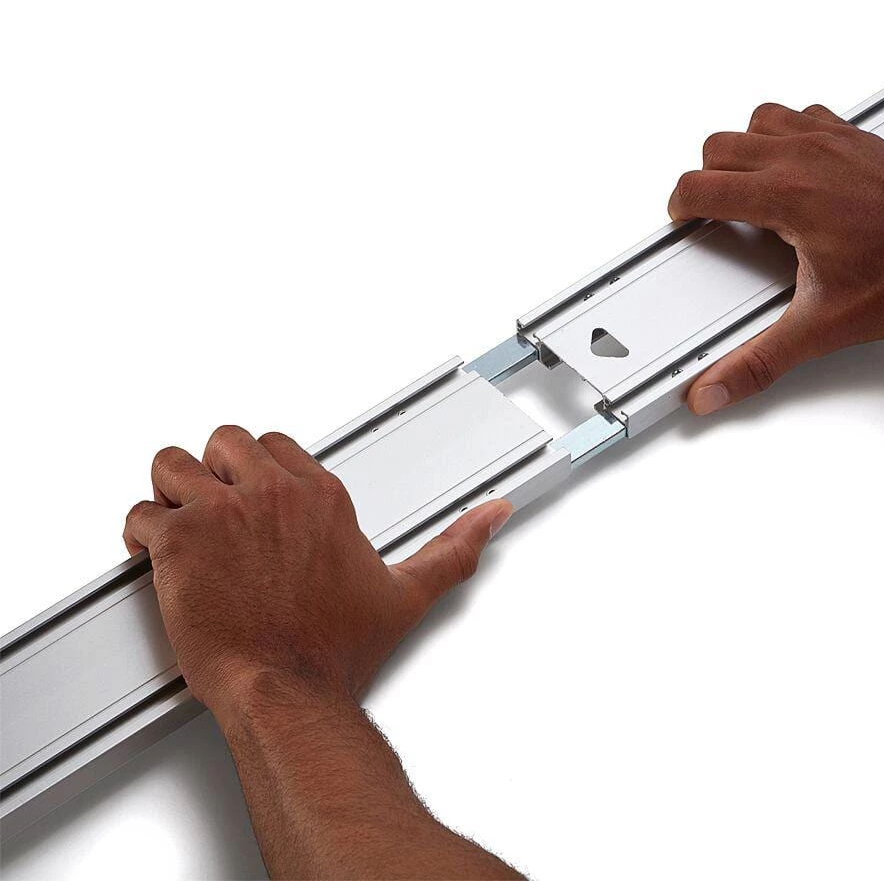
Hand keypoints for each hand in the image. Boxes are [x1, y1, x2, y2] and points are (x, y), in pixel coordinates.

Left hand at [123, 425, 512, 729]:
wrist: (287, 690)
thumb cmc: (335, 649)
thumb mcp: (407, 593)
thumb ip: (454, 548)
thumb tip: (494, 517)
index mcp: (320, 497)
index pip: (276, 447)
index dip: (259, 473)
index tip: (256, 498)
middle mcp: (271, 494)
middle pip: (225, 442)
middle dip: (214, 469)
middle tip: (216, 508)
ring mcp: (222, 514)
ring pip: (173, 465)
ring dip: (170, 491)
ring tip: (180, 523)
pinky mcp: (179, 542)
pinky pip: (140, 513)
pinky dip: (140, 532)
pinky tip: (156, 556)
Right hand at [668, 103, 883, 414]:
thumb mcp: (822, 327)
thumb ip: (758, 362)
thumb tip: (715, 389)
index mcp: (786, 197)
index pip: (701, 186)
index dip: (680, 205)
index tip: (684, 219)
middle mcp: (805, 157)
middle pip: (719, 146)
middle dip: (705, 178)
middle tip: (711, 208)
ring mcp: (833, 140)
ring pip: (759, 120)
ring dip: (742, 147)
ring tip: (747, 181)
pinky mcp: (858, 135)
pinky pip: (803, 114)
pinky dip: (787, 132)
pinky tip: (797, 163)